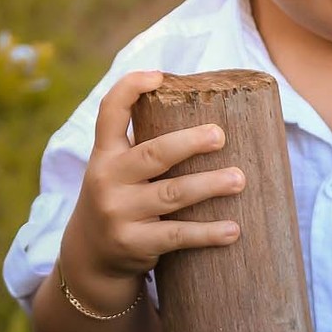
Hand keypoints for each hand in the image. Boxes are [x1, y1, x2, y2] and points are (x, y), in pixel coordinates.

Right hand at [63, 69, 245, 306]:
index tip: (158, 75)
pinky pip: (177, 236)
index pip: (110, 111)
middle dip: (189, 143)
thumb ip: (146, 147)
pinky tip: (233, 229)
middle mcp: (108, 178)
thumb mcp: (117, 170)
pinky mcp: (133, 242)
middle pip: (153, 154)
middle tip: (220, 135)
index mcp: (105, 153)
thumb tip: (212, 118)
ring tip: (239, 179)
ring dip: (210, 185)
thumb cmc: (120, 201)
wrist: (91, 257)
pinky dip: (208, 233)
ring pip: (172, 194)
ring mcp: (118, 212)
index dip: (130, 88)